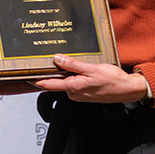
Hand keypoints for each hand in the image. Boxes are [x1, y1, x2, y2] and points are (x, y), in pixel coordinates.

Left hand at [33, 54, 148, 103]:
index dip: (37, 80)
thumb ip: (73, 65)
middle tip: (46, 59)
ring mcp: (80, 94)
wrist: (128, 90)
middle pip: (56, 82)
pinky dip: (72, 76)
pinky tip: (77, 68)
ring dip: (63, 73)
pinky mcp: (85, 93)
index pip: (49, 85)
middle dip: (51, 72)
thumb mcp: (92, 69)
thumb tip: (57, 59)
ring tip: (63, 60)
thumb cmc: (113, 81)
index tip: (26, 75)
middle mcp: (75, 93)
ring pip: (66, 82)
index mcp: (74, 88)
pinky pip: (73, 83)